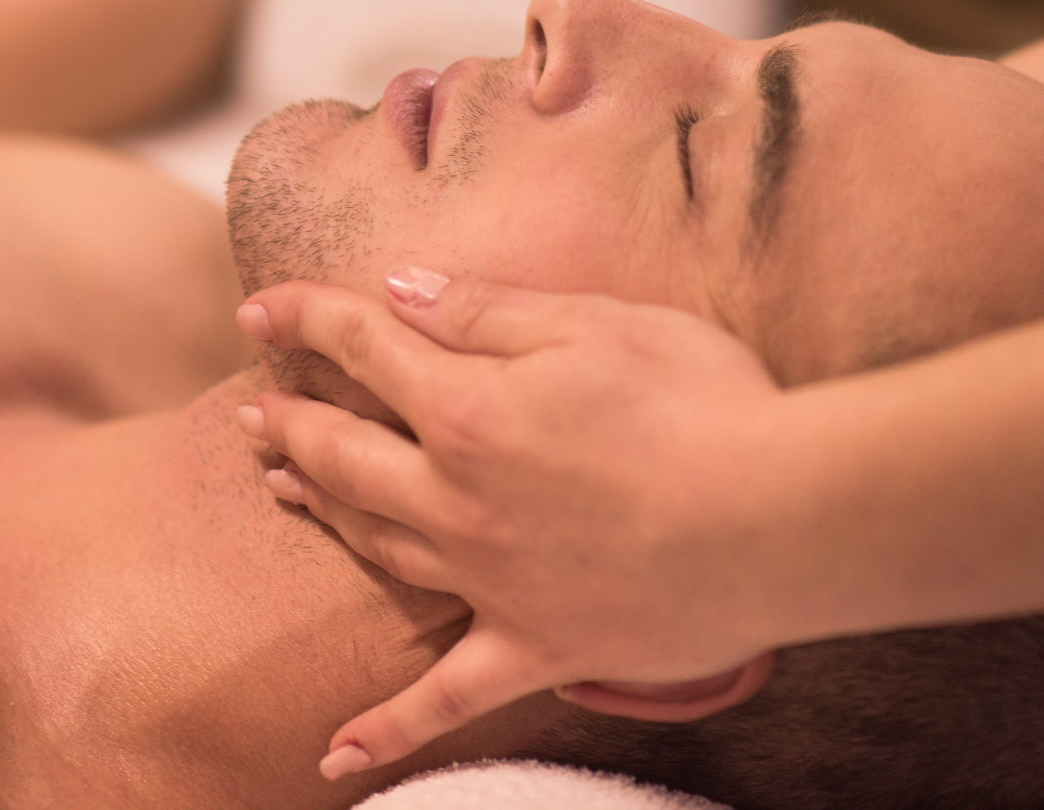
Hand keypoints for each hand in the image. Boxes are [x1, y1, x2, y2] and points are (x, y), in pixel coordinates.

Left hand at [234, 266, 799, 778]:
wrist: (785, 520)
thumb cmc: (704, 403)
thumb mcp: (595, 322)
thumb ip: (483, 310)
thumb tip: (397, 290)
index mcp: (467, 408)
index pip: (360, 346)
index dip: (302, 318)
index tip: (260, 310)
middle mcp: (457, 499)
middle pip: (344, 454)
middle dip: (291, 421)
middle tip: (257, 410)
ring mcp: (490, 582)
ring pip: (374, 548)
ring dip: (321, 514)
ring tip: (283, 489)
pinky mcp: (536, 649)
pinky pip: (444, 701)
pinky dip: (384, 729)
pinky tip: (330, 753)